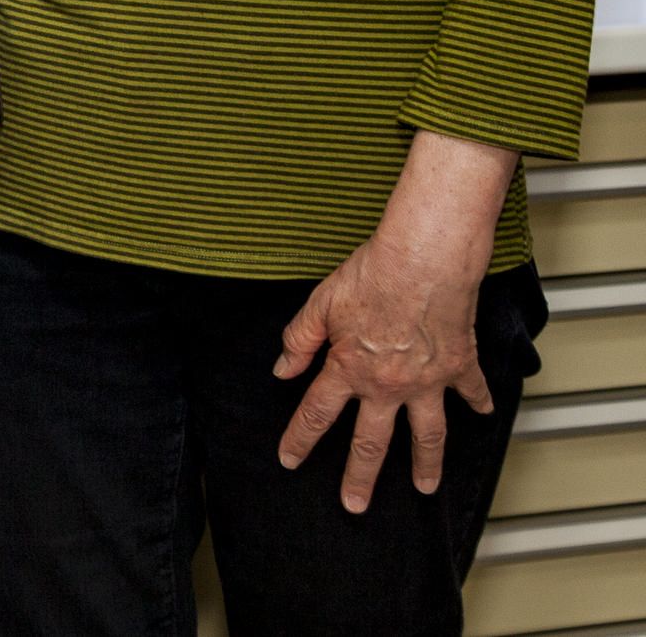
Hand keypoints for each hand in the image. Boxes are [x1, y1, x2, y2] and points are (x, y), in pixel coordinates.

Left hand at [274, 129, 514, 512]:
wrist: (425, 261)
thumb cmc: (371, 275)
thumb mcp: (320, 304)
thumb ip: (299, 340)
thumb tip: (282, 369)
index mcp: (349, 370)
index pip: (317, 413)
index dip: (300, 439)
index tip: (289, 460)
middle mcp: (388, 386)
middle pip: (371, 442)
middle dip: (360, 477)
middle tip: (354, 505)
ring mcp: (428, 382)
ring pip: (426, 435)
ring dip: (425, 465)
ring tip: (424, 489)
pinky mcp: (460, 367)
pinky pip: (472, 392)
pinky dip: (479, 403)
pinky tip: (483, 416)